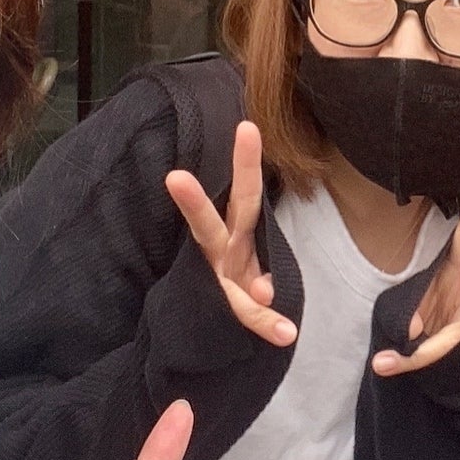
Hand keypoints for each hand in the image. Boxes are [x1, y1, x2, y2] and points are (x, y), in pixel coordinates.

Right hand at [165, 122, 294, 346]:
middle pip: (208, 223)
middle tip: (174, 178)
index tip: (247, 126)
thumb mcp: (253, 264)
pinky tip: (285, 332)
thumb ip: (260, 272)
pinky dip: (266, 324)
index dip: (245, 162)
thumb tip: (265, 291)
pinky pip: (247, 316)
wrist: (214, 321)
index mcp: (233, 233)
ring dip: (244, 288)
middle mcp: (222, 253)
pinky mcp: (224, 305)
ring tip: (262, 292)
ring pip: (227, 282)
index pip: (242, 194)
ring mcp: (220, 279)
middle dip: (192, 202)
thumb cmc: (241, 281)